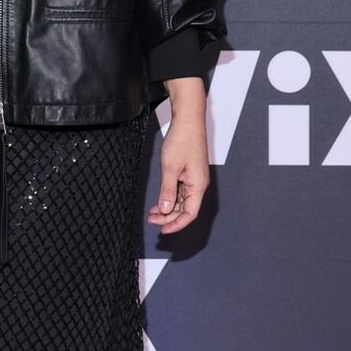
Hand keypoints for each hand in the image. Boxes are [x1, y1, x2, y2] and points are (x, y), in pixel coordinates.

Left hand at [147, 104, 208, 233]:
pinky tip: (160, 200)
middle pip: (186, 209)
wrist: (188, 120)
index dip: (177, 224)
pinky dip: (170, 197)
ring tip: (153, 212)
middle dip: (169, 217)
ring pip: (183, 201)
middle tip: (152, 219)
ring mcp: (194, 178)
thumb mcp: (170, 167)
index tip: (163, 230)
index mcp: (198, 185)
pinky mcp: (189, 172)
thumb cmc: (182, 140)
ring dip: (169, 208)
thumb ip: (167, 190)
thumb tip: (166, 209)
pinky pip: (181, 191)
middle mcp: (198, 184)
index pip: (190, 214)